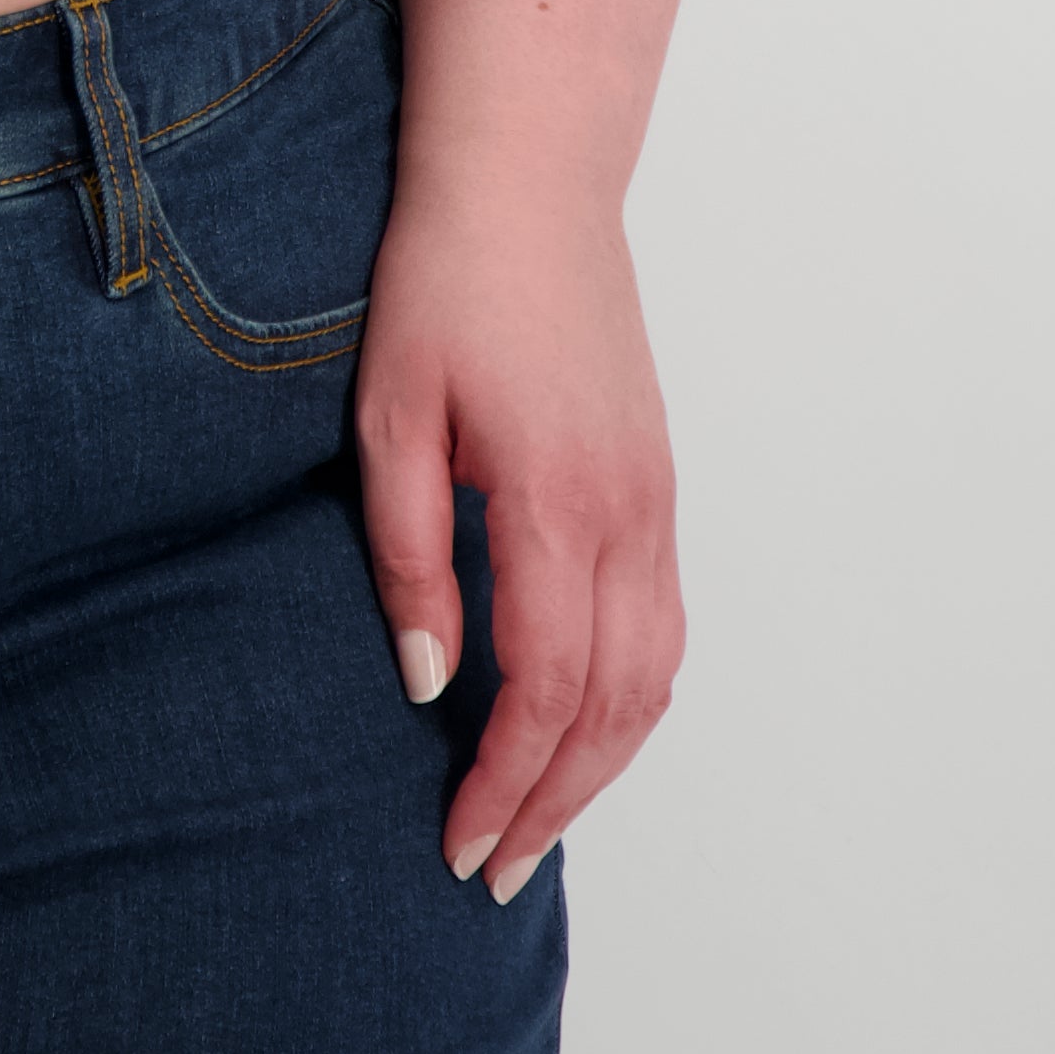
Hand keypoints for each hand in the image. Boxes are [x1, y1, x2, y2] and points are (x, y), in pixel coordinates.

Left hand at [355, 176, 681, 900]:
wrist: (528, 185)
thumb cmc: (444, 284)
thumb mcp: (390, 418)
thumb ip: (409, 556)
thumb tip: (429, 682)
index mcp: (559, 503)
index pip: (547, 688)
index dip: (505, 781)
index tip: (459, 843)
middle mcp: (630, 515)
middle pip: (616, 706)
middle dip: (554, 801)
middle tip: (491, 869)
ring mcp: (657, 501)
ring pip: (657, 676)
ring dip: (601, 763)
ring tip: (535, 822)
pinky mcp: (657, 486)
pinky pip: (664, 625)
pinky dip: (629, 700)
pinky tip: (580, 728)